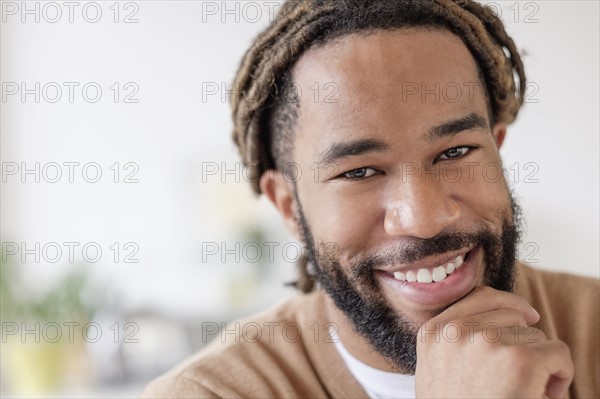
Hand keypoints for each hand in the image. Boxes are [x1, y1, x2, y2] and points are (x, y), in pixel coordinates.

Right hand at [415, 286, 573, 397]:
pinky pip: (557, 352)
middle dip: (524, 340)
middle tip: (520, 377)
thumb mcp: (438, 369)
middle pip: (511, 314)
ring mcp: (486, 341)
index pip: (480, 297)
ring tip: (525, 390)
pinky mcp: (519, 358)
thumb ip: (453, 340)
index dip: (510, 304)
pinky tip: (544, 394)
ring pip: (535, 334)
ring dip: (540, 360)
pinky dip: (561, 374)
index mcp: (433, 332)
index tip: (528, 317)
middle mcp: (456, 331)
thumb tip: (501, 318)